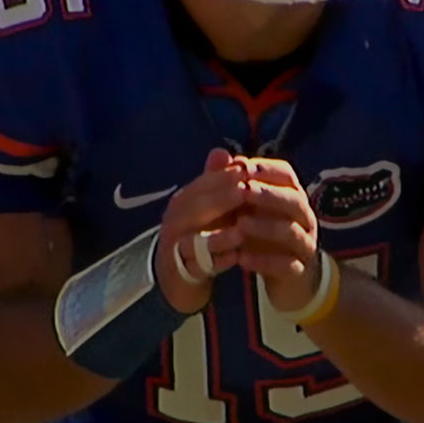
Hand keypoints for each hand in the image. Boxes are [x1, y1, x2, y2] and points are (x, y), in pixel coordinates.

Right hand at [155, 148, 250, 314]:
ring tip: (242, 230)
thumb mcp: (208, 204)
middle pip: (195, 208)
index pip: (201, 185)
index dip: (223, 176)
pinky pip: (199, 265)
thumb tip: (222, 151)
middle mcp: (174, 222)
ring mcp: (176, 247)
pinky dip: (217, 261)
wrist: (180, 271)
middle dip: (222, 199)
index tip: (249, 169)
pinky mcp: (182, 271)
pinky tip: (236, 257)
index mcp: (182, 202)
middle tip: (247, 192)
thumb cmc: (200, 231)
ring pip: (195, 240)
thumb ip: (216, 181)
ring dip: (219, 235)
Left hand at [233, 158, 325, 314]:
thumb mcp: (248, 207)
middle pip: (294, 201)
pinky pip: (286, 265)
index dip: (267, 169)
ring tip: (241, 224)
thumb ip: (234, 182)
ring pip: (292, 232)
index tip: (244, 166)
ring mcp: (305, 244)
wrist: (286, 276)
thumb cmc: (265, 233)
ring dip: (266, 226)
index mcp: (293, 196)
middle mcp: (304, 218)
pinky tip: (242, 259)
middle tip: (244, 191)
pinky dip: (264, 261)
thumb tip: (219, 154)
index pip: (287, 175)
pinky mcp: (299, 270)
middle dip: (269, 194)